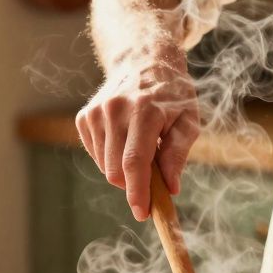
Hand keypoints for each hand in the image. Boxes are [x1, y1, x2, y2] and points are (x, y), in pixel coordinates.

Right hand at [76, 47, 199, 220]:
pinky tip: (125, 140)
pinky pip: (96, 155)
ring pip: (105, 166)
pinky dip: (111, 158)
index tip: (143, 213)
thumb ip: (178, 154)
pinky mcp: (85, 117)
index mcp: (144, 111)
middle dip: (133, 185)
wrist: (144, 59)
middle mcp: (115, 110)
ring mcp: (96, 113)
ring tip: (142, 148)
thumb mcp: (188, 120)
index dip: (138, 192)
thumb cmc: (172, 93)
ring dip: (124, 170)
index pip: (135, 162)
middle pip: (116, 170)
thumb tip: (170, 188)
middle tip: (153, 181)